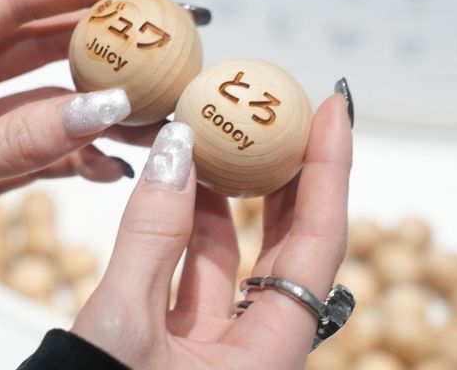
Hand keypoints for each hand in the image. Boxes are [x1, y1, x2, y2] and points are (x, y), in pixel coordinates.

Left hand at [0, 0, 159, 240]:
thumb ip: (16, 141)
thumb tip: (101, 108)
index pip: (8, 3)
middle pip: (39, 44)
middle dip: (99, 42)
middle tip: (157, 41)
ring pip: (49, 100)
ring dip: (98, 109)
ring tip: (149, 118)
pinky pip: (44, 146)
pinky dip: (79, 155)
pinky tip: (111, 167)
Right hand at [72, 94, 352, 368]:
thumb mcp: (123, 326)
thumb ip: (148, 238)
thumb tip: (173, 151)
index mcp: (265, 358)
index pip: (318, 246)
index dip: (329, 171)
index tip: (332, 112)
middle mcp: (251, 346)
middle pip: (288, 244)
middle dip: (286, 173)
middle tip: (277, 114)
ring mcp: (213, 340)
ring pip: (232, 252)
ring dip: (222, 192)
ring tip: (214, 136)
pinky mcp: (176, 334)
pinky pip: (189, 267)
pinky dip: (181, 221)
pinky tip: (173, 184)